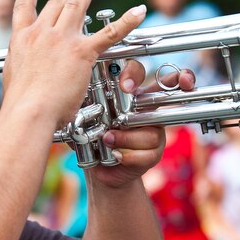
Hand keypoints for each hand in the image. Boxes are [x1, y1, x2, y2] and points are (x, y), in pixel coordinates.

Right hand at [2, 0, 146, 134]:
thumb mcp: (13, 77)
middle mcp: (41, 33)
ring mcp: (62, 39)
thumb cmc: (20, 104)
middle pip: (57, 3)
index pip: (23, 7)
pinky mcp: (82, 51)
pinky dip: (127, 21)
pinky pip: (110, 32)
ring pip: (77, 5)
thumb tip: (25, 75)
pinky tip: (139, 11)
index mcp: (22, 40)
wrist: (28, 111)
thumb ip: (21, 68)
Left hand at [87, 63, 195, 188]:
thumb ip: (87, 105)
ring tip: (108, 140)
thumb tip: (79, 96)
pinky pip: (149, 154)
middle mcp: (146, 111)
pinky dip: (129, 156)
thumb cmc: (93, 138)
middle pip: (160, 100)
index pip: (137, 72)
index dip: (135, 73)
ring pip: (151, 133)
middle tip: (120, 121)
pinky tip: (116, 155)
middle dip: (148, 106)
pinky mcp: (154, 154)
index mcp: (130, 96)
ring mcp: (154, 132)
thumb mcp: (87, 119)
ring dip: (126, 139)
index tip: (125, 86)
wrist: (99, 167)